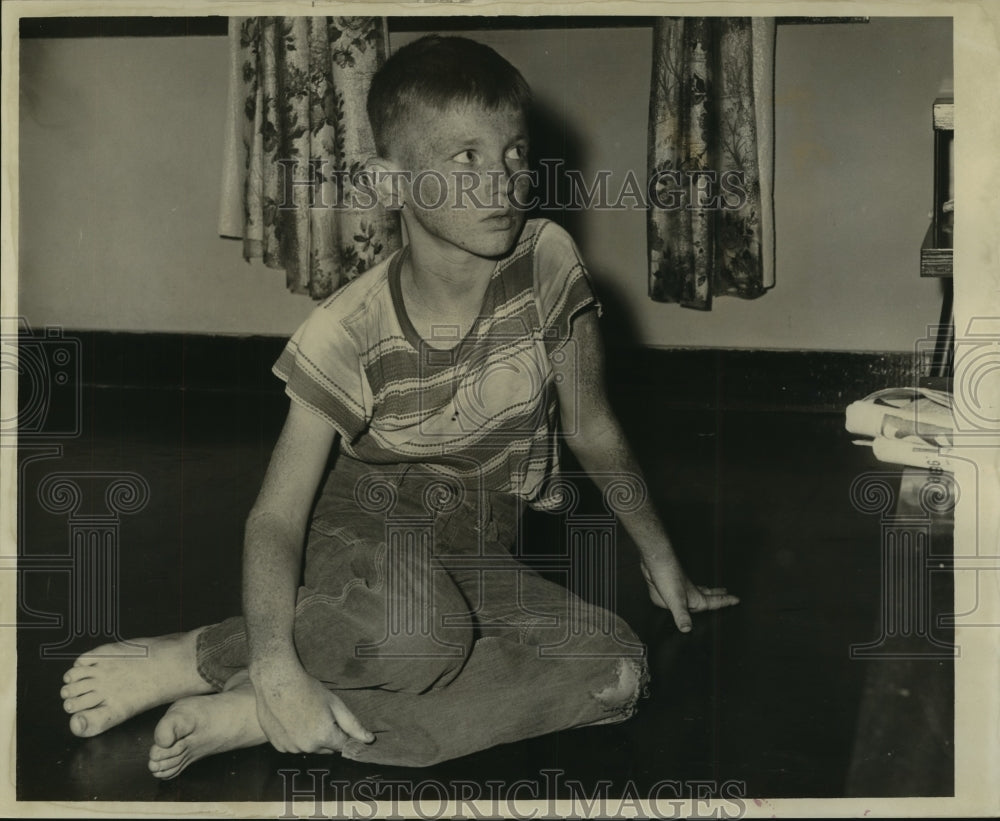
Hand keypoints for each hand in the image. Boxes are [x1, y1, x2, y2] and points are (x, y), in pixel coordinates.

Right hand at [251, 662, 373, 753]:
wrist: (276, 681)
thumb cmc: (308, 689)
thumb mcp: (335, 704)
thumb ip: (353, 725)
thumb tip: (369, 740)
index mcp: (324, 737)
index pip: (342, 746)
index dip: (343, 734)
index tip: (338, 722)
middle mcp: (307, 747)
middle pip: (325, 749)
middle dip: (327, 736)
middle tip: (319, 714)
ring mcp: (290, 748)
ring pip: (308, 748)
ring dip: (310, 738)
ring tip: (304, 715)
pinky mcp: (277, 746)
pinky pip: (292, 746)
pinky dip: (294, 738)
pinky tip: (291, 720)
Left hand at [640, 555, 739, 632]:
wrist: (656, 560)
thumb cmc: (668, 576)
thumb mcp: (676, 600)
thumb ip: (682, 615)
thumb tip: (687, 629)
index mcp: (696, 598)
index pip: (715, 601)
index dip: (726, 601)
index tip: (737, 599)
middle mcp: (690, 592)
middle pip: (708, 593)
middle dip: (717, 594)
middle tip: (726, 592)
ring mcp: (681, 587)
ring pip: (696, 590)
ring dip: (704, 590)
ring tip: (709, 591)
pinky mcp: (670, 585)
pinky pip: (681, 591)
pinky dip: (686, 591)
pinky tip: (680, 592)